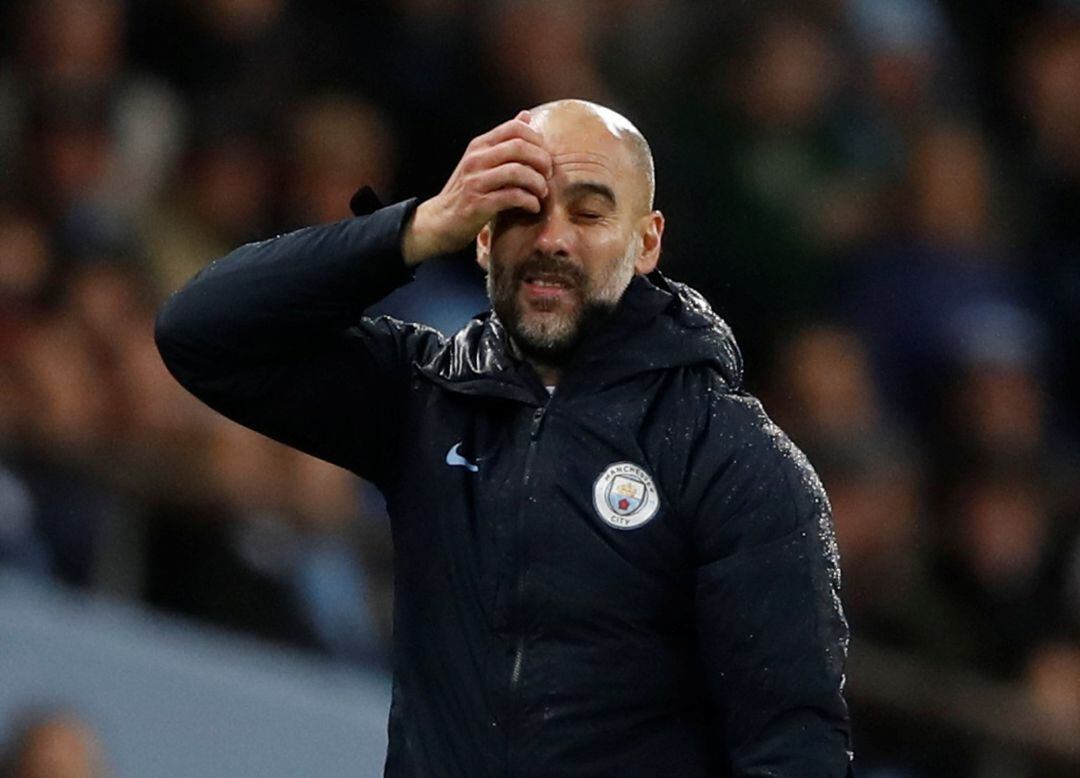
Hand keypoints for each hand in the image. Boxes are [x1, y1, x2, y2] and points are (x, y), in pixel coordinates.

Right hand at [401, 111, 552, 264]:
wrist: (440, 221)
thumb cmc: (466, 191)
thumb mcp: (481, 160)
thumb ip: (503, 141)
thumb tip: (526, 115)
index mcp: (479, 145)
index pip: (515, 128)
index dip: (537, 140)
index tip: (545, 157)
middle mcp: (476, 159)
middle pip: (519, 147)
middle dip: (542, 160)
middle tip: (548, 175)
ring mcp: (475, 181)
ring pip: (518, 171)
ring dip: (538, 183)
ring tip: (542, 192)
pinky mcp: (478, 203)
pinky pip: (512, 197)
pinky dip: (529, 202)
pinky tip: (533, 207)